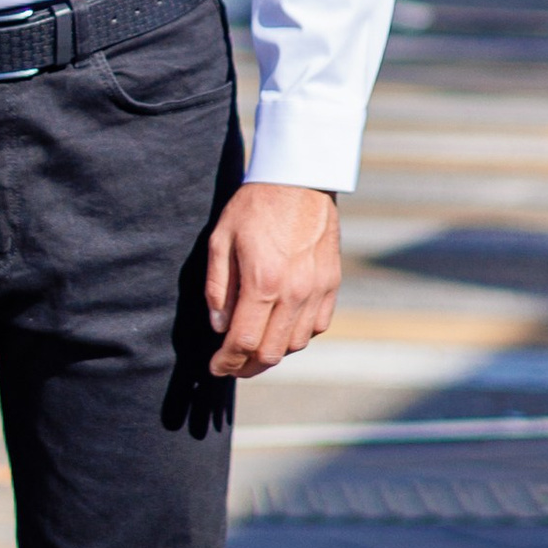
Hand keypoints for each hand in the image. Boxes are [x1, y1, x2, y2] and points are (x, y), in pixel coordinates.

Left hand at [205, 184, 339, 379]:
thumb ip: (217, 288)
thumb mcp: (221, 239)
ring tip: (254, 347)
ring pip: (296, 344)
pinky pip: (317, 326)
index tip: (215, 368)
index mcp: (262, 281)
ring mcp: (317, 289)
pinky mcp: (332, 284)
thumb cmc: (254, 205)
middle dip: (246, 366)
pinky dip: (298, 336)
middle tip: (231, 365)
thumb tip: (220, 327)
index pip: (243, 341)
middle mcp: (294, 291)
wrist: (300, 179)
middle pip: (271, 352)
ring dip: (273, 352)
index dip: (226, 362)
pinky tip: (282, 328)